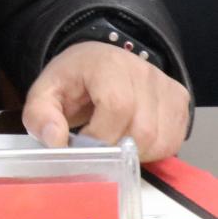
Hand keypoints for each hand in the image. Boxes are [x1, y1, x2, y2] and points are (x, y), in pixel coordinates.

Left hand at [22, 41, 190, 160]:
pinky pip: (172, 142)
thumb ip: (40, 115)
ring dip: (134, 154)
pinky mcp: (178, 100)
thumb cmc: (73, 80)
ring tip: (113, 142)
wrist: (96, 64)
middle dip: (115, 149)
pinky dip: (152, 151)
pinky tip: (132, 140)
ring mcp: (164, 86)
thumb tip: (56, 140)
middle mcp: (143, 71)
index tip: (83, 144)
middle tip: (98, 147)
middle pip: (141, 129)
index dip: (99, 136)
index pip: (116, 107)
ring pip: (159, 140)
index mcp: (108, 64)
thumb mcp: (45, 92)